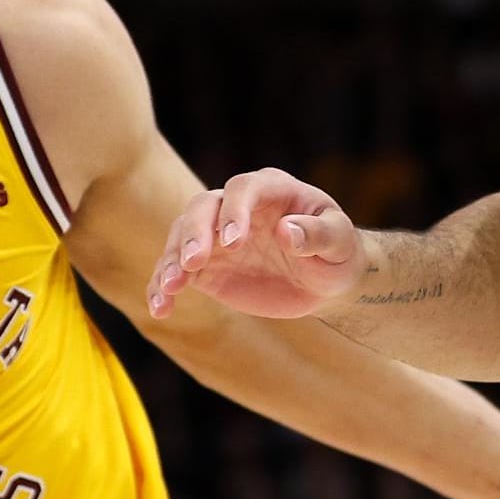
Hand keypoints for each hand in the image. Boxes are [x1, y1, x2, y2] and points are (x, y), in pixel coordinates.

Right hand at [149, 167, 362, 320]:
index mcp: (271, 189)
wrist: (324, 280)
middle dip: (195, 233)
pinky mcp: (205, 265)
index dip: (234, 211)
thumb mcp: (339, 243)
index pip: (243, 189)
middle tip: (193, 263)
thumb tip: (286, 231)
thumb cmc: (336, 253)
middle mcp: (237, 206)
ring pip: (181, 236)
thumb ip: (317, 234)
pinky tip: (161, 309)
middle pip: (203, 207)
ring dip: (172, 260)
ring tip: (170, 288)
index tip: (232, 242)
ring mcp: (216, 234)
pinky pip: (176, 270)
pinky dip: (163, 287)